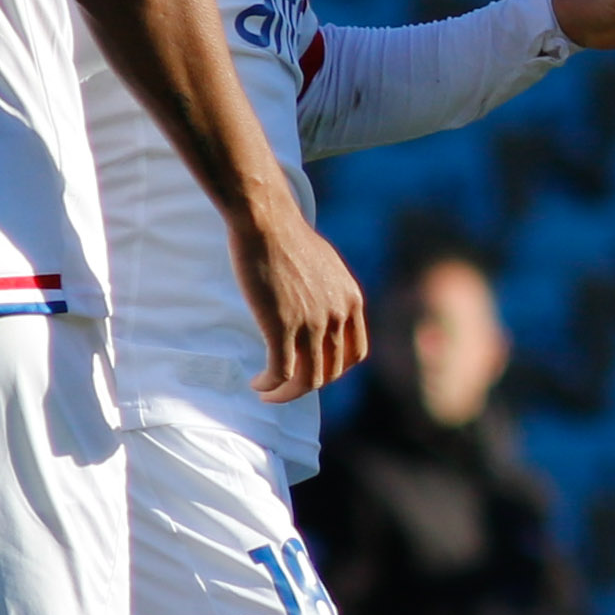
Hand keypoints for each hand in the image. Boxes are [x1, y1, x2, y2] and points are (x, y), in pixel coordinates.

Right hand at [234, 188, 370, 404]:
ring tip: (268, 390)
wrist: (266, 221)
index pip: (356, 353)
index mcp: (351, 300)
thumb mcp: (324, 266)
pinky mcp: (283, 325)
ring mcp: (313, 322)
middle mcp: (338, 315)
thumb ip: (329, 292)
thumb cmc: (287, 237)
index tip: (312, 370)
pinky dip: (271, 385)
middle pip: (331, 371)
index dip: (335, 369)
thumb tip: (319, 308)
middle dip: (307, 385)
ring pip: (308, 379)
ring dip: (287, 393)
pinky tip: (258, 384)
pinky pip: (282, 371)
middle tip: (284, 385)